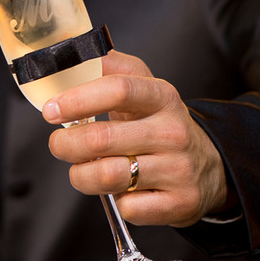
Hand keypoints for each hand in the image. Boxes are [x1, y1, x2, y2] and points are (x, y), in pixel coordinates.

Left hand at [43, 51, 230, 227]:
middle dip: (66, 144)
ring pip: (108, 176)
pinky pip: (128, 208)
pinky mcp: (179, 204)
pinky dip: (113, 200)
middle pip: (102, 139)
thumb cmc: (159, 123)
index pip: (118, 89)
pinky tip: (119, 189)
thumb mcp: (144, 88)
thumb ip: (110, 67)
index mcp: (162, 96)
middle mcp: (173, 132)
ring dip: (80, 175)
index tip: (51, 110)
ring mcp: (178, 170)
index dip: (77, 100)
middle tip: (58, 144)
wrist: (209, 166)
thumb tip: (70, 52)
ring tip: (80, 168)